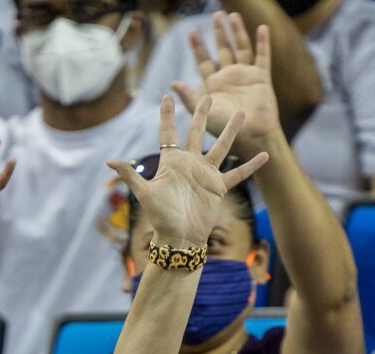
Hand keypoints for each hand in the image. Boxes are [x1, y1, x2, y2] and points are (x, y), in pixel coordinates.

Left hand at [107, 95, 268, 250]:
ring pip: (222, 146)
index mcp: (172, 162)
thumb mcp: (145, 193)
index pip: (168, 133)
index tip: (167, 96)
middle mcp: (190, 164)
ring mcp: (206, 174)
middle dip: (201, 114)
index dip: (167, 115)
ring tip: (240, 113)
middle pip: (197, 132)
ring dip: (230, 130)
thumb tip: (109, 161)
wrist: (180, 238)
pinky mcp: (219, 187)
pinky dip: (251, 166)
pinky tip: (265, 155)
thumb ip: (130, 175)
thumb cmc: (161, 217)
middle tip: (207, 95)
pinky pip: (238, 174)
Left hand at [172, 12, 279, 157]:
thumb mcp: (203, 113)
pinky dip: (263, 43)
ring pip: (241, 48)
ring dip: (237, 32)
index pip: (204, 61)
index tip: (192, 32)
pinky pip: (262, 56)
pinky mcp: (261, 78)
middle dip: (219, 33)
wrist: (250, 135)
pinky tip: (262, 28)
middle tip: (216, 15)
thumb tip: (172, 83)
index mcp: (214, 84)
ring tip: (232, 16)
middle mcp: (230, 77)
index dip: (198, 47)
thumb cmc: (225, 129)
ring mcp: (246, 76)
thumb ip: (189, 98)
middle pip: (223, 49)